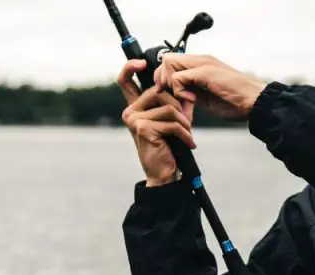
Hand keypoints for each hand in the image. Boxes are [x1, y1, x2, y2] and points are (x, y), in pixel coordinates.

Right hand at [118, 59, 195, 186]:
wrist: (164, 174)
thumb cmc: (168, 146)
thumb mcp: (168, 121)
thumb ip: (170, 102)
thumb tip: (181, 84)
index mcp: (134, 107)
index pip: (125, 80)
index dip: (131, 66)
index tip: (144, 62)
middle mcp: (130, 111)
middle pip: (159, 91)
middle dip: (179, 104)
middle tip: (188, 121)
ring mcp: (134, 119)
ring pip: (169, 107)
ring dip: (184, 122)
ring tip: (188, 134)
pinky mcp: (143, 128)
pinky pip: (172, 122)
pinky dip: (184, 133)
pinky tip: (189, 143)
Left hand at [153, 54, 267, 120]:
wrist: (255, 103)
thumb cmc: (235, 102)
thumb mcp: (206, 97)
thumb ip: (192, 92)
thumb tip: (178, 95)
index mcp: (201, 65)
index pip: (172, 62)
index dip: (166, 78)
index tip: (171, 94)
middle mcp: (201, 60)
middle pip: (166, 59)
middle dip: (164, 80)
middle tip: (175, 97)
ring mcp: (203, 64)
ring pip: (169, 63)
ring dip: (171, 84)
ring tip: (184, 98)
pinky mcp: (205, 72)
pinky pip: (178, 77)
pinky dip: (180, 91)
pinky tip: (192, 100)